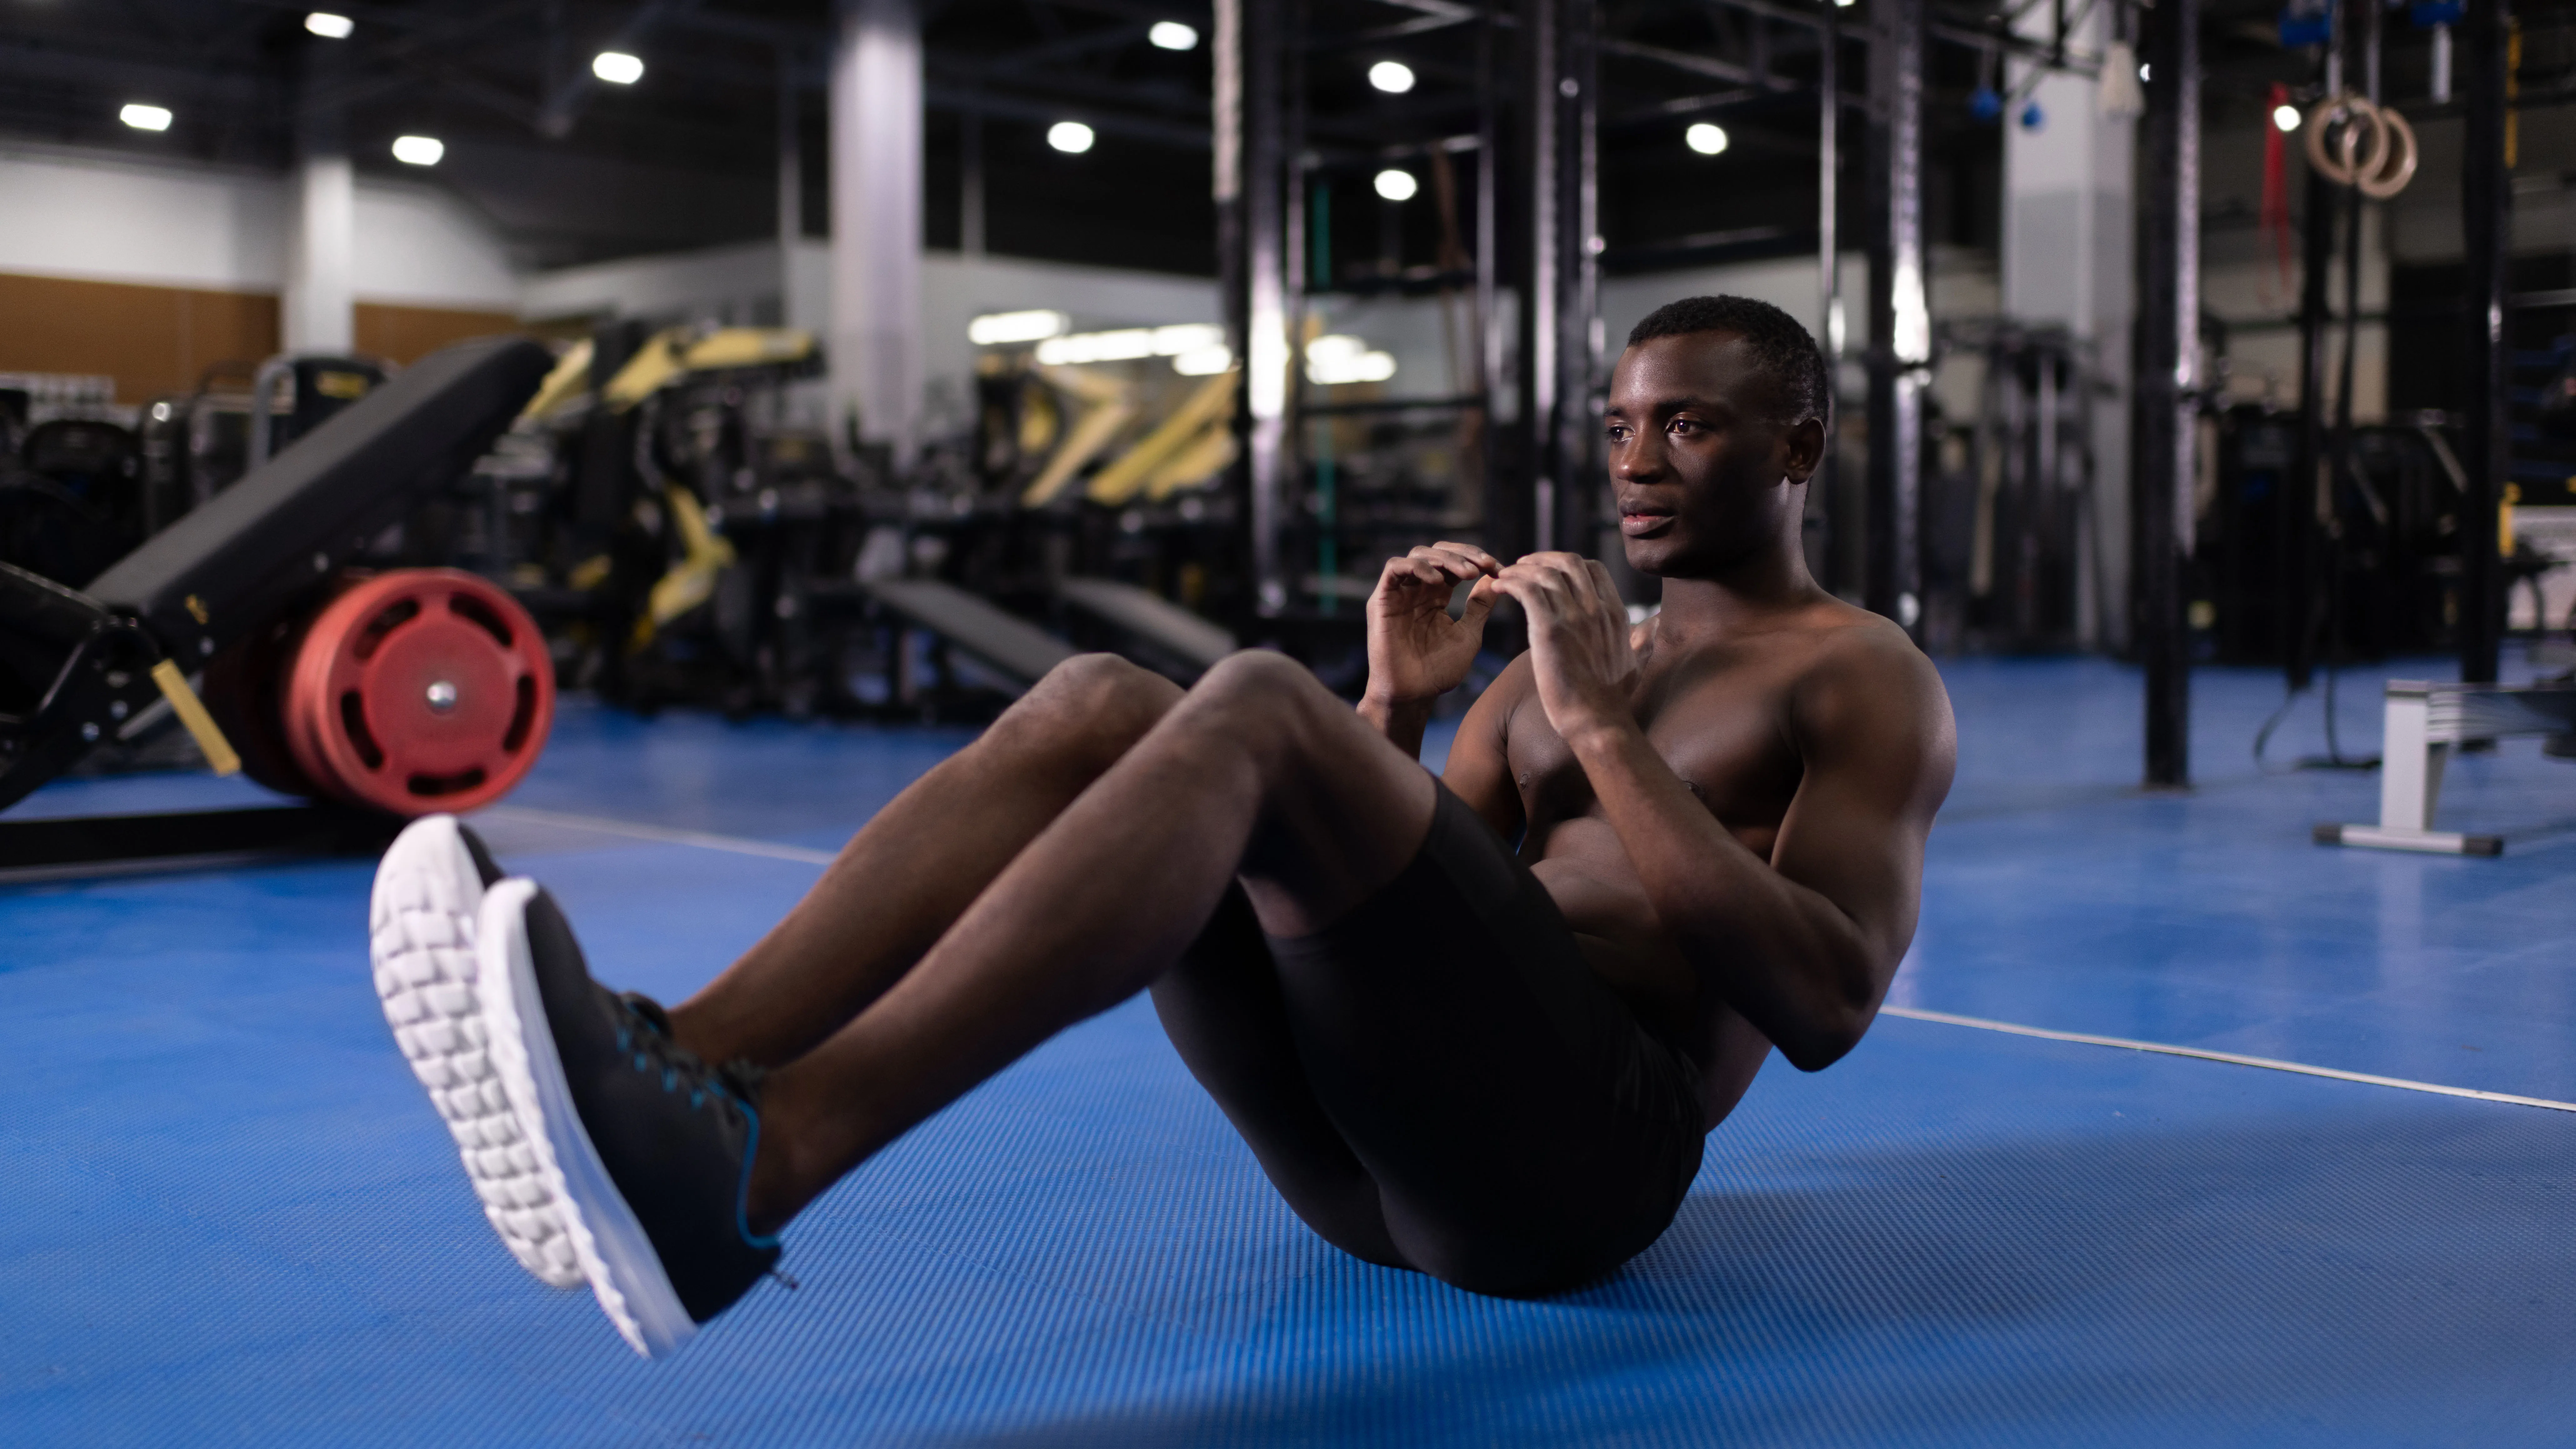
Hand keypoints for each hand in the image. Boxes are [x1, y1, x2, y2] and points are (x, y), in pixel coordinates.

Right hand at [1364, 541, 1502, 707]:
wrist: (1413, 695)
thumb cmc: (1438, 671)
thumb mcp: (1468, 635)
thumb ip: (1479, 606)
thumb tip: (1495, 578)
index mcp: (1436, 596)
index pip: (1455, 563)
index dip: (1477, 560)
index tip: (1499, 569)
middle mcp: (1416, 590)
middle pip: (1438, 552)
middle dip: (1465, 554)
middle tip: (1486, 565)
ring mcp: (1398, 593)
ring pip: (1418, 554)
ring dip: (1446, 558)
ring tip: (1467, 573)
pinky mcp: (1382, 600)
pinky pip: (1394, 568)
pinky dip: (1417, 567)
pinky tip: (1438, 580)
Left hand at [1491, 553, 1640, 742]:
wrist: (1599, 722)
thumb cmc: (1613, 699)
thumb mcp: (1636, 661)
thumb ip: (1643, 639)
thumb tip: (1655, 624)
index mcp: (1615, 612)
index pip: (1592, 568)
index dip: (1567, 563)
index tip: (1548, 571)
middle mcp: (1596, 609)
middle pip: (1568, 562)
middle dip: (1542, 558)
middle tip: (1521, 566)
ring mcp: (1574, 618)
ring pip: (1544, 573)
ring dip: (1520, 570)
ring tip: (1504, 577)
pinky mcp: (1549, 630)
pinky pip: (1527, 591)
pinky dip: (1511, 583)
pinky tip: (1499, 588)